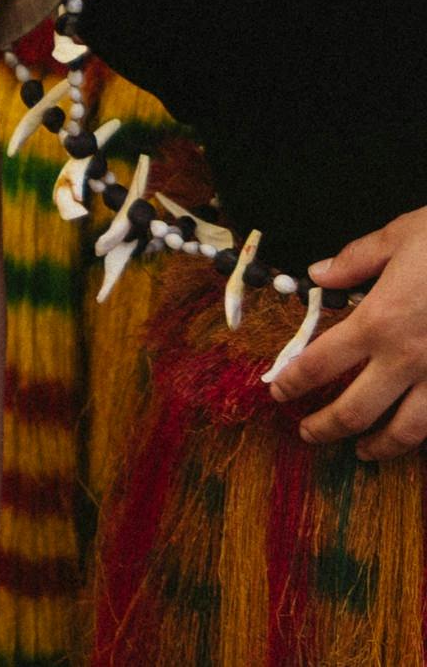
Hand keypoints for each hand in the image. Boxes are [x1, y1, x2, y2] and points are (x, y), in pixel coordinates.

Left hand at [273, 212, 426, 457]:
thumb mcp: (399, 237)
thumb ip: (354, 260)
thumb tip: (318, 274)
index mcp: (378, 322)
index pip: (319, 363)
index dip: (292, 382)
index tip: (277, 390)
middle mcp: (407, 359)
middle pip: (355, 410)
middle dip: (326, 427)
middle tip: (308, 433)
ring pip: (407, 430)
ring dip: (380, 446)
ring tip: (363, 451)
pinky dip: (425, 437)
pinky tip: (415, 436)